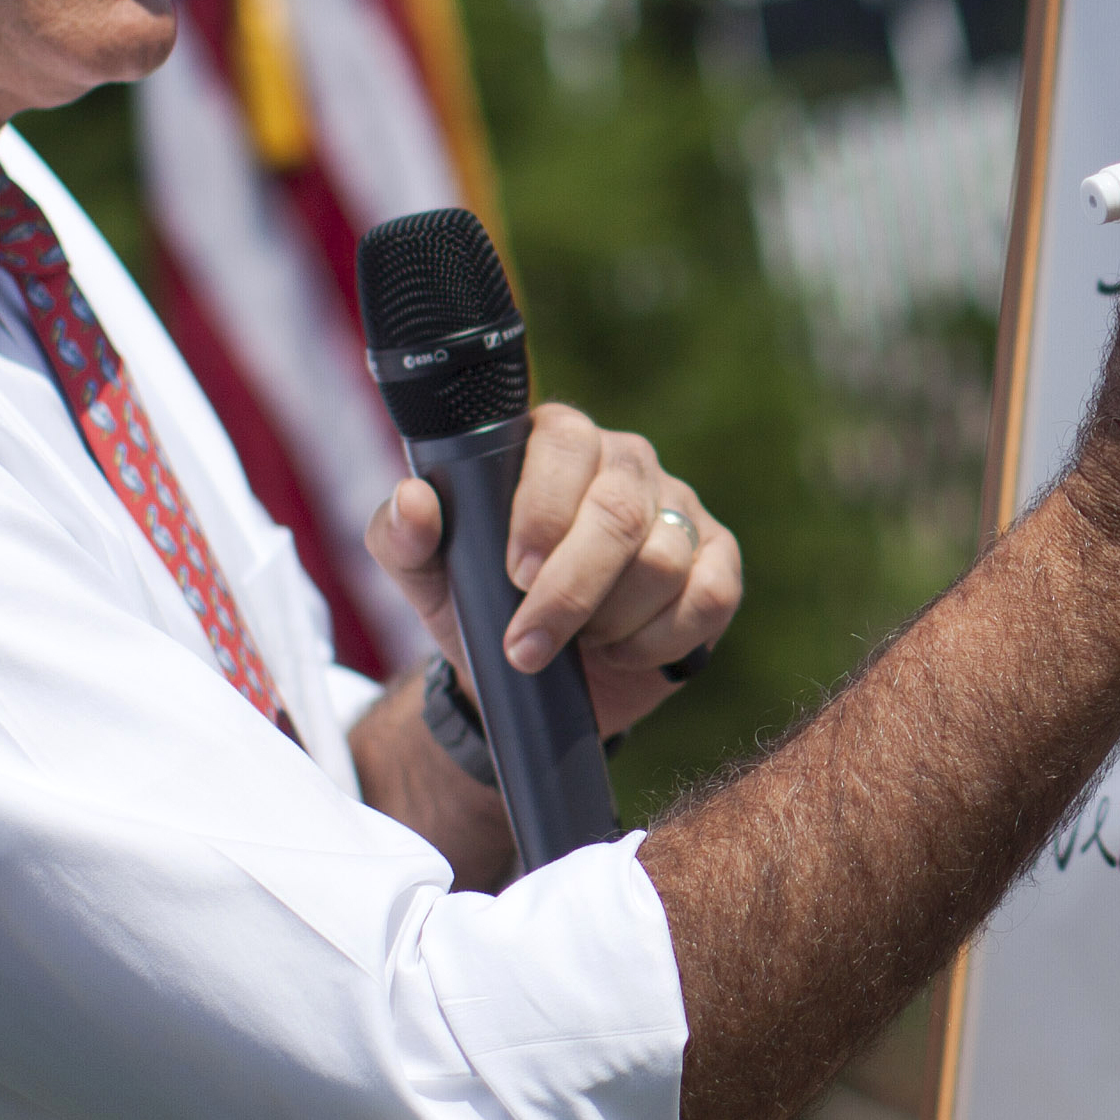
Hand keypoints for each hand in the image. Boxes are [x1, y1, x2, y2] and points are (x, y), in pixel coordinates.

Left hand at [362, 404, 742, 736]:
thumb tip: (414, 501)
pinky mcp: (718, 561)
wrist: (529, 678)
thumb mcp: (426, 577)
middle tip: (527, 646)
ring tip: (575, 644)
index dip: (543, 511)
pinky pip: (709, 596)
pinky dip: (659, 639)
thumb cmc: (479, 605)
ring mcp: (680, 509)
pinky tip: (623, 651)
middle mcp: (626, 462)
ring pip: (663, 560)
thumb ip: (400, 535)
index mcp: (556, 441)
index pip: (564, 443)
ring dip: (610, 621)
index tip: (514, 574)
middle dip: (570, 590)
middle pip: (620, 510)